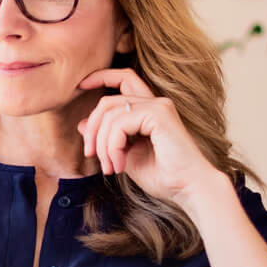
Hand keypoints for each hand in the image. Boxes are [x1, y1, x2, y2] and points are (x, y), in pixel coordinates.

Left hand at [76, 68, 226, 207]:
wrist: (188, 189)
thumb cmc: (163, 176)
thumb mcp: (125, 155)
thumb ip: (107, 138)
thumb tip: (82, 123)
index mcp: (149, 109)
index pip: (123, 78)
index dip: (100, 77)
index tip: (79, 86)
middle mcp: (155, 103)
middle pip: (107, 101)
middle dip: (92, 129)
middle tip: (91, 155)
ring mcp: (158, 107)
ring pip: (110, 114)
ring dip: (102, 144)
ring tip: (110, 167)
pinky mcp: (158, 115)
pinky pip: (119, 124)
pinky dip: (112, 146)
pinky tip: (120, 165)